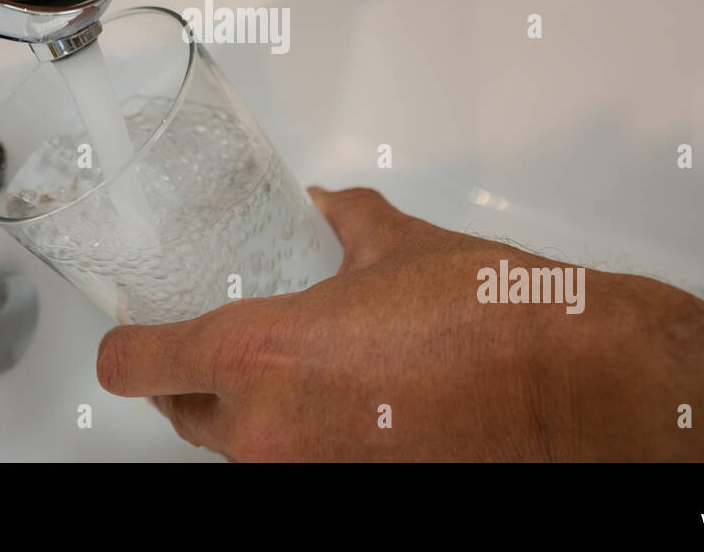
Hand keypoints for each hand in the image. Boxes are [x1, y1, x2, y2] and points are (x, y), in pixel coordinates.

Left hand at [97, 187, 703, 460]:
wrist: (577, 386)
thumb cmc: (493, 317)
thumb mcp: (400, 244)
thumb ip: (344, 221)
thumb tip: (325, 210)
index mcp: (262, 356)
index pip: (140, 364)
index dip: (126, 346)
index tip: (131, 331)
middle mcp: (273, 432)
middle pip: (180, 413)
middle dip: (187, 379)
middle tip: (210, 340)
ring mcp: (314, 476)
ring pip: (238, 447)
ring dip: (246, 411)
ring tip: (290, 365)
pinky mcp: (357, 494)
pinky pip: (299, 462)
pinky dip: (303, 434)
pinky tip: (345, 396)